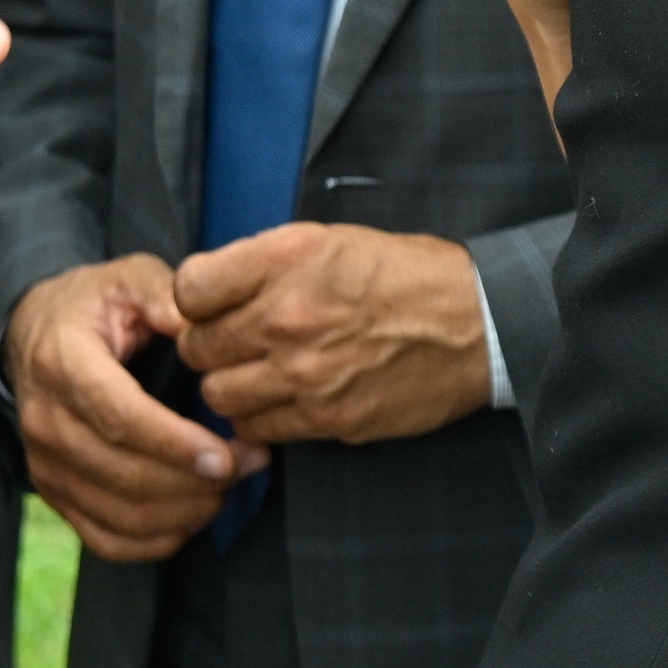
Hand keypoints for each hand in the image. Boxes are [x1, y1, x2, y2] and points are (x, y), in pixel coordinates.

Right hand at [7, 254, 261, 561]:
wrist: (33, 330)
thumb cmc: (95, 303)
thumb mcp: (132, 278)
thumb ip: (171, 297)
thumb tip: (209, 327)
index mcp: (65, 364)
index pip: (120, 418)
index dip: (175, 444)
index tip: (226, 456)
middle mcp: (46, 420)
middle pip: (122, 473)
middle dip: (194, 481)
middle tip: (250, 464)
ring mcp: (45, 463)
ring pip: (116, 512)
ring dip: (182, 511)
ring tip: (230, 486)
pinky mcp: (53, 491)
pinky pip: (102, 537)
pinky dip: (152, 541)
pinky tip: (192, 518)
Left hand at [174, 223, 493, 444]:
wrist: (477, 322)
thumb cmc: (407, 275)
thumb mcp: (334, 240)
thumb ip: (266, 265)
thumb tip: (210, 297)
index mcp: (290, 257)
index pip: (189, 288)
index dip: (195, 299)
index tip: (213, 305)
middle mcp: (288, 314)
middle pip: (196, 347)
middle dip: (212, 345)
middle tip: (242, 342)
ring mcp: (304, 372)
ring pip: (218, 394)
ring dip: (234, 385)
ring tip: (264, 373)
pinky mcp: (325, 417)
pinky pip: (257, 427)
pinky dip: (263, 416)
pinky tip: (289, 398)